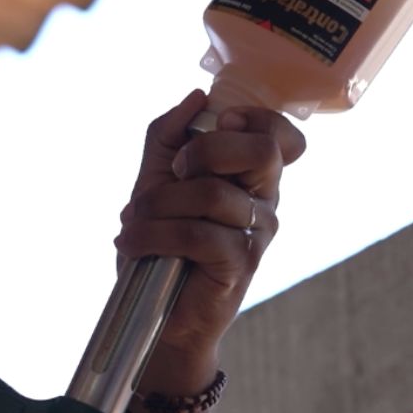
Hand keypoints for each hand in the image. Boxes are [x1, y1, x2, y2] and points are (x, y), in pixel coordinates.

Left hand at [115, 91, 306, 376]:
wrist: (156, 315)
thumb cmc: (160, 245)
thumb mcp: (155, 181)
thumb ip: (169, 137)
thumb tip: (194, 98)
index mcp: (251, 176)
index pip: (281, 135)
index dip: (254, 118)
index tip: (215, 125)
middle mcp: (264, 201)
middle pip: (260, 151)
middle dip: (203, 152)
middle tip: (172, 173)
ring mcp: (258, 234)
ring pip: (213, 194)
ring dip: (157, 205)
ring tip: (133, 223)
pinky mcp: (241, 265)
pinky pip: (199, 234)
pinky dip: (153, 235)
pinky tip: (131, 245)